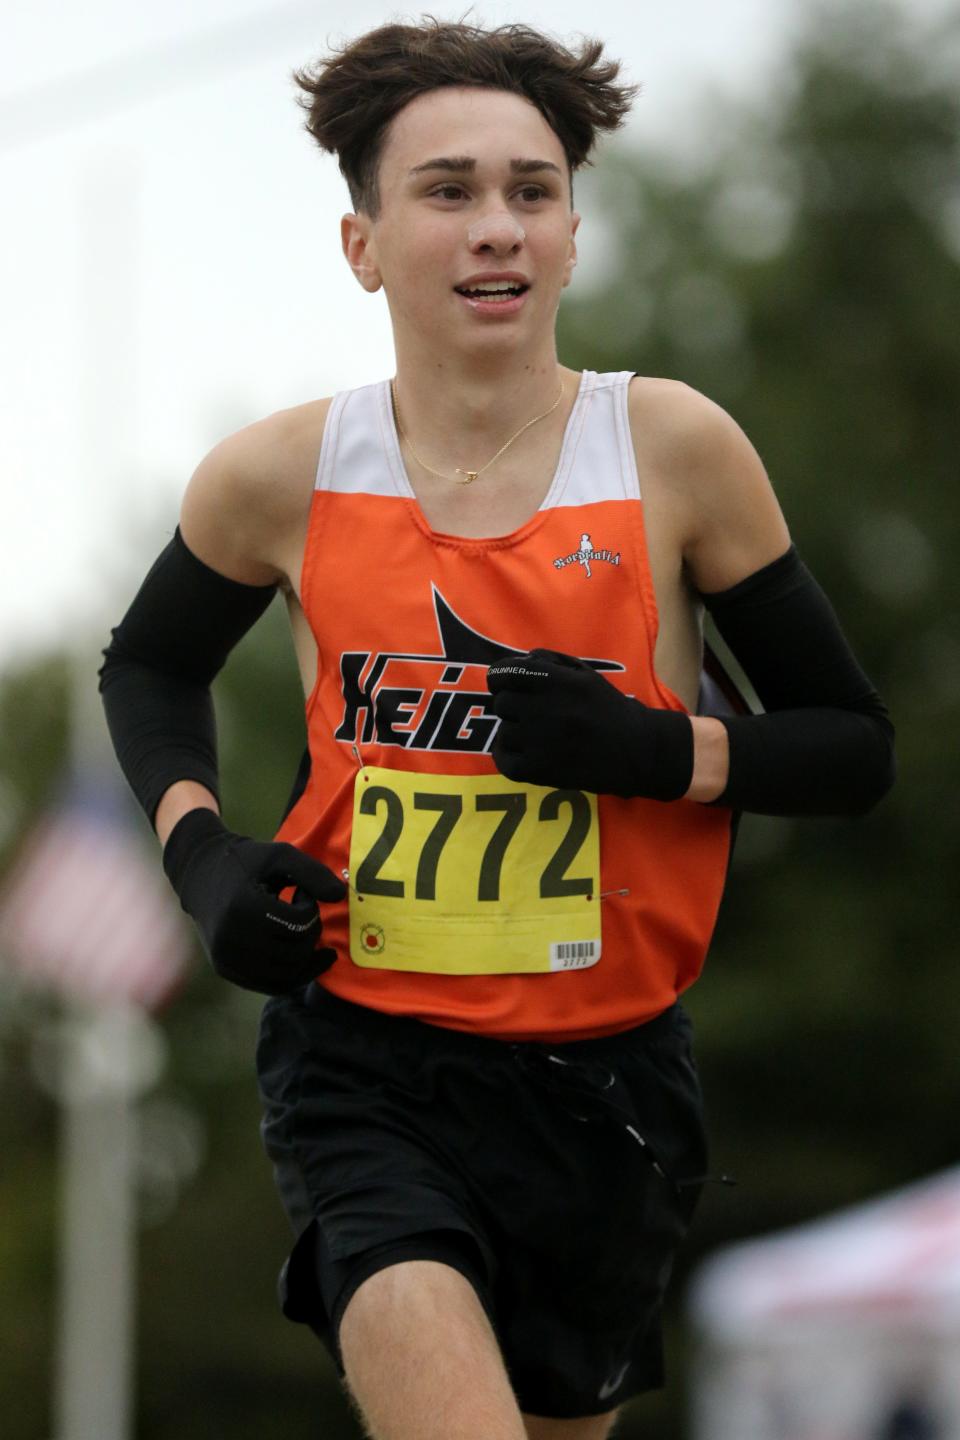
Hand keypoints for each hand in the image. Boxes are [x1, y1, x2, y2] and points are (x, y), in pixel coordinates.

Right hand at [162, 808, 345, 992]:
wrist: (201, 875)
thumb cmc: (245, 863)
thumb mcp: (280, 855)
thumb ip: (312, 872)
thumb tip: (340, 896)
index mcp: (243, 907)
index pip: (298, 922)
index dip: (311, 907)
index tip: (302, 893)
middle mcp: (232, 938)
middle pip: (295, 951)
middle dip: (310, 933)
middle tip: (303, 913)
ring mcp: (227, 958)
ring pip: (286, 974)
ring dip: (305, 955)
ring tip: (301, 932)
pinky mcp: (226, 970)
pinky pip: (270, 985)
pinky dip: (293, 975)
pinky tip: (305, 959)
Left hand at [486, 649, 693, 800]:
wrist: (638, 751)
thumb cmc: (609, 709)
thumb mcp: (586, 675)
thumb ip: (552, 662)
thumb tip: (520, 660)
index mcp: (558, 682)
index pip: (506, 673)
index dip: (499, 678)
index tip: (503, 684)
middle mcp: (548, 709)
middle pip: (502, 703)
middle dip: (511, 706)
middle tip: (527, 713)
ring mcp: (543, 742)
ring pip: (504, 731)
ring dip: (514, 731)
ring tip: (534, 734)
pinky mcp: (542, 771)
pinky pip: (505, 761)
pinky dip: (506, 755)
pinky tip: (517, 751)